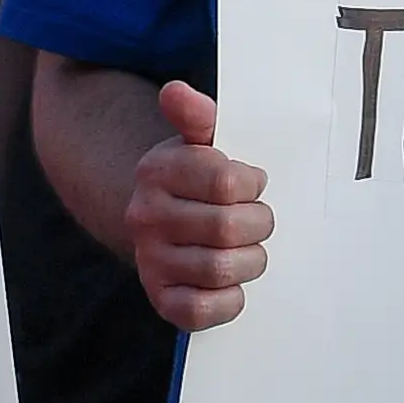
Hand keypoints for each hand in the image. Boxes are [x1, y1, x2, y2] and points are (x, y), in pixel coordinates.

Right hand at [129, 80, 273, 328]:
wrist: (164, 218)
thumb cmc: (199, 176)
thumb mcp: (202, 139)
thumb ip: (197, 115)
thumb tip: (174, 91)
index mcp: (157, 171)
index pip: (227, 182)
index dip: (253, 184)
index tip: (252, 184)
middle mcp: (145, 216)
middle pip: (229, 228)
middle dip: (258, 224)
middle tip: (256, 219)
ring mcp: (150, 260)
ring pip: (221, 269)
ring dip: (250, 261)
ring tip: (248, 249)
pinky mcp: (160, 299)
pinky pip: (201, 311)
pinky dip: (228, 301)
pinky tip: (232, 283)